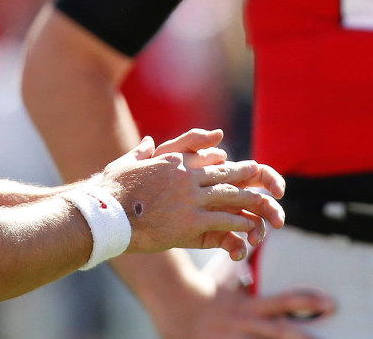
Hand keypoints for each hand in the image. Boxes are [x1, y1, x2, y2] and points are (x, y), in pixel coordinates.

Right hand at [98, 136, 286, 260]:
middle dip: (250, 179)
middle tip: (269, 183)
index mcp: (175, 161)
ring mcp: (190, 199)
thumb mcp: (128, 162)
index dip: (229, 164)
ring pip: (230, 198)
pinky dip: (239, 225)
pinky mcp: (189, 223)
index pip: (211, 160)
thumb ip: (143, 151)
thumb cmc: (111, 190)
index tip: (242, 166)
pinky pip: (223, 222)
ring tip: (268, 208)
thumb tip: (148, 143)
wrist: (104, 213)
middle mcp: (187, 176)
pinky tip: (251, 229)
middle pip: (227, 176)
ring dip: (252, 203)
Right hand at [152, 255, 334, 338]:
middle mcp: (244, 323)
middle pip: (279, 332)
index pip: (283, 301)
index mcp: (249, 305)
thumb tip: (262, 238)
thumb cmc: (205, 289)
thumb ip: (246, 265)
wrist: (171, 301)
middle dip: (304, 336)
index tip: (330, 303)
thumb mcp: (228, 275)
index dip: (307, 301)